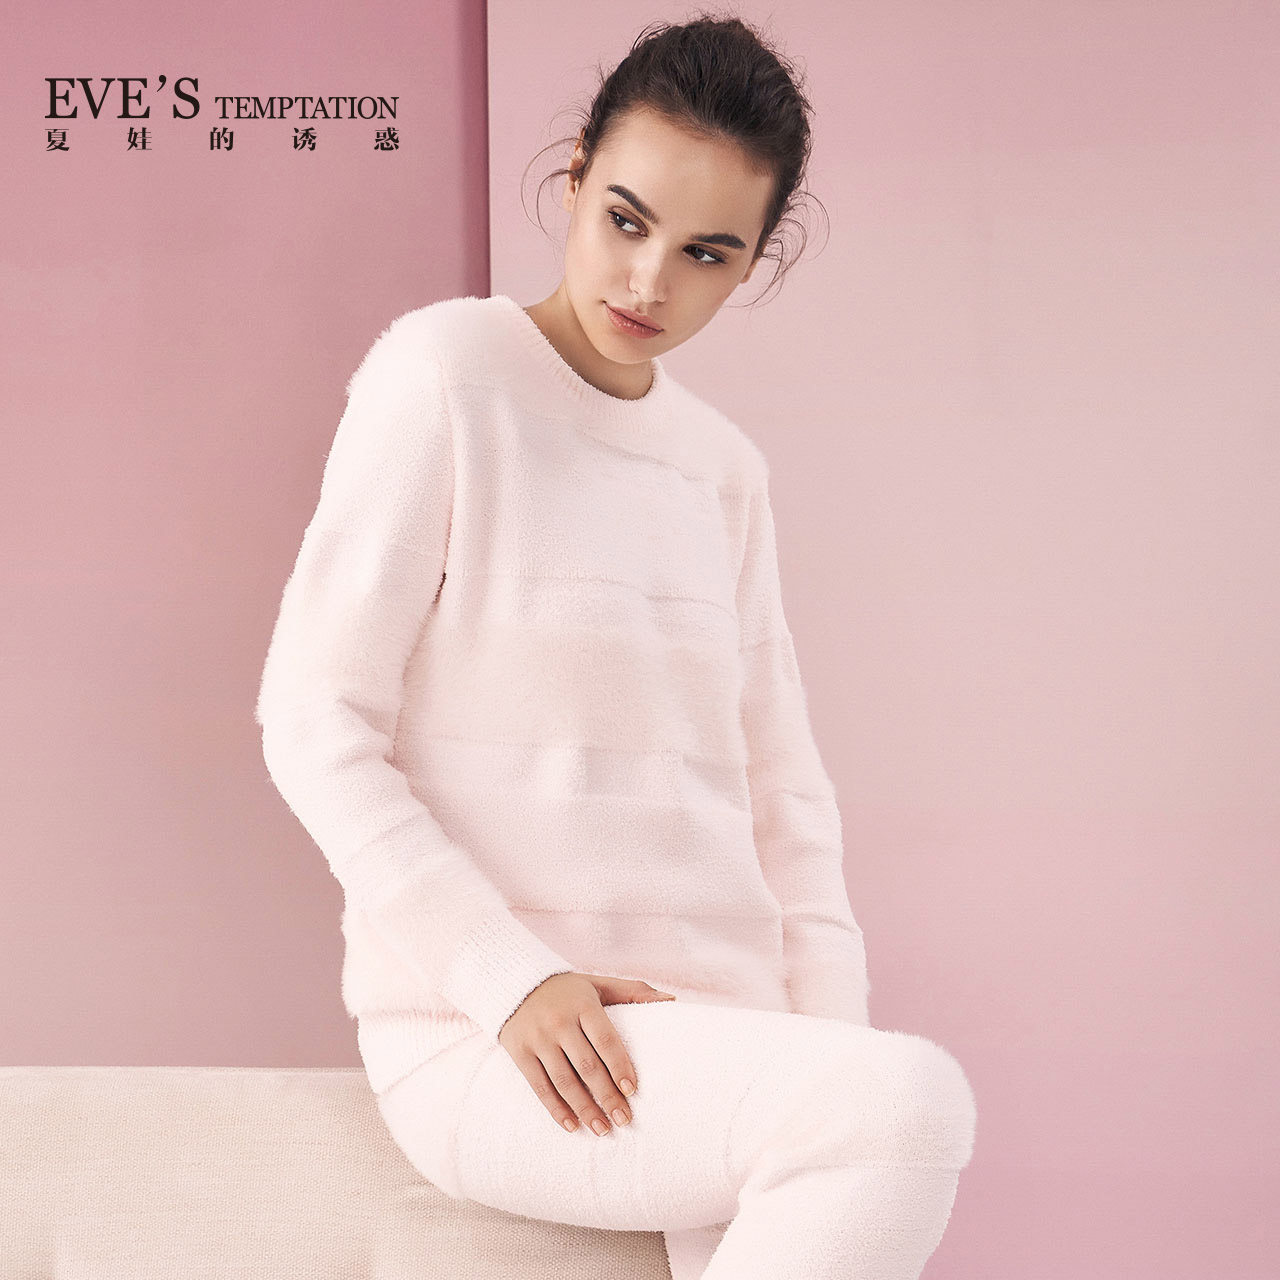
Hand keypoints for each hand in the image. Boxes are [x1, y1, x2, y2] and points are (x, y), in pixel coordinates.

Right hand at [497, 972, 676, 1135]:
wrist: (514, 983)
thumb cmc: (567, 989)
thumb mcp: (597, 983)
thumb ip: (632, 991)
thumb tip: (671, 999)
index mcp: (582, 1005)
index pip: (605, 1040)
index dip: (620, 1066)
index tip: (633, 1090)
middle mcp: (559, 1022)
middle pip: (587, 1065)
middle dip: (607, 1096)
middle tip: (624, 1120)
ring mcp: (538, 1039)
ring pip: (564, 1081)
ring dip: (584, 1109)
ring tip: (603, 1130)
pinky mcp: (520, 1053)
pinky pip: (539, 1086)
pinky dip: (556, 1109)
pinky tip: (573, 1126)